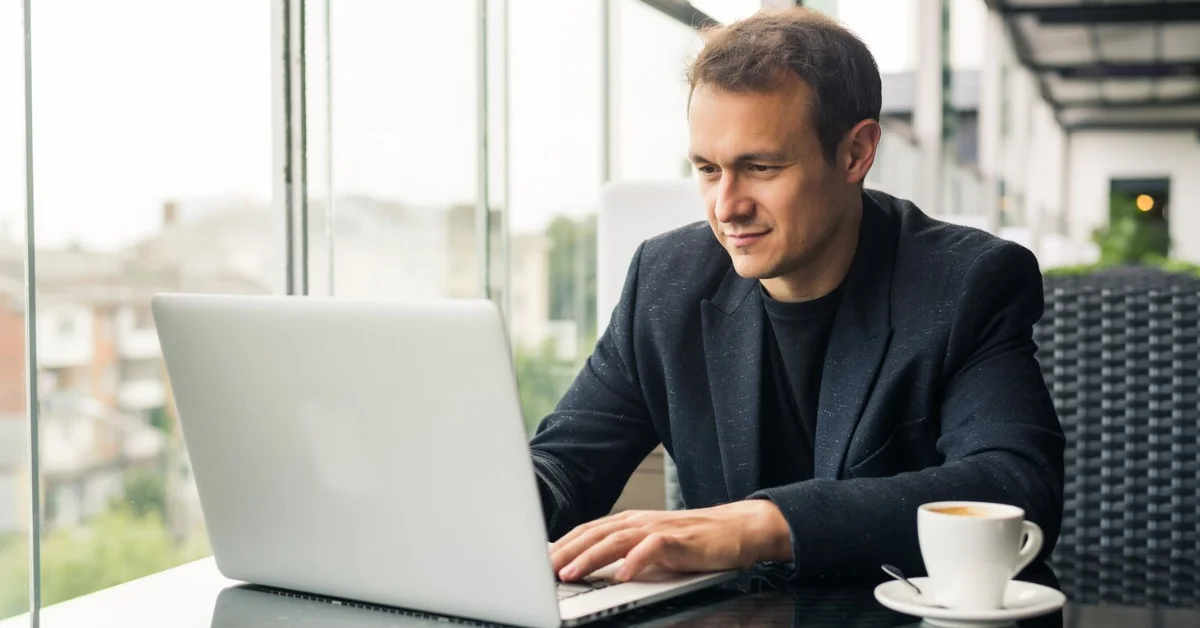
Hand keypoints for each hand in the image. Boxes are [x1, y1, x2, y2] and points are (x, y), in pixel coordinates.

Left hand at [549, 499, 791, 581]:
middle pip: (593, 535)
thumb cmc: (693, 542)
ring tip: (570, 575)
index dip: (561, 546)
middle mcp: (638, 521)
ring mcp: (656, 528)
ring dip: (589, 558)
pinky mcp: (677, 539)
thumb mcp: (650, 546)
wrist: (735, 530)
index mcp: (628, 522)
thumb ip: (623, 553)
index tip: (539, 562)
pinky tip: (622, 575)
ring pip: (615, 541)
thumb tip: (590, 570)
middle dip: (565, 553)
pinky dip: (635, 561)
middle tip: (542, 571)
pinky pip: (652, 549)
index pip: (586, 532)